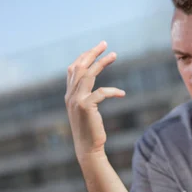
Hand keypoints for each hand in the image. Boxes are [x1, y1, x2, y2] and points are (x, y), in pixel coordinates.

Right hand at [64, 41, 124, 157]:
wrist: (88, 148)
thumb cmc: (90, 130)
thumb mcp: (86, 111)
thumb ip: (87, 97)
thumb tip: (95, 87)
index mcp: (69, 94)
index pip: (73, 69)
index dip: (84, 56)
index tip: (97, 48)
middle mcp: (70, 95)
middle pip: (80, 67)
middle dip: (92, 53)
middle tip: (104, 43)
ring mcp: (76, 100)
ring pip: (88, 75)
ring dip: (102, 63)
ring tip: (114, 55)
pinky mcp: (86, 107)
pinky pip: (101, 92)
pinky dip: (113, 91)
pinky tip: (122, 94)